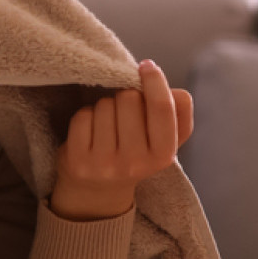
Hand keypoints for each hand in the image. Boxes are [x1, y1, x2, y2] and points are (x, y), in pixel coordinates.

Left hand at [49, 59, 193, 220]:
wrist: (98, 191)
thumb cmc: (136, 153)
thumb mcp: (165, 139)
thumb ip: (178, 113)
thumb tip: (176, 91)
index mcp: (163, 155)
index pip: (162, 108)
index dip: (155, 81)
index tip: (147, 66)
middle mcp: (135, 163)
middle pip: (129, 99)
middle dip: (126, 96)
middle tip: (124, 113)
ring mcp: (105, 164)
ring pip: (104, 105)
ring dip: (104, 107)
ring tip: (107, 126)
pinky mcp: (78, 162)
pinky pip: (82, 116)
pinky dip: (85, 117)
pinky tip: (90, 132)